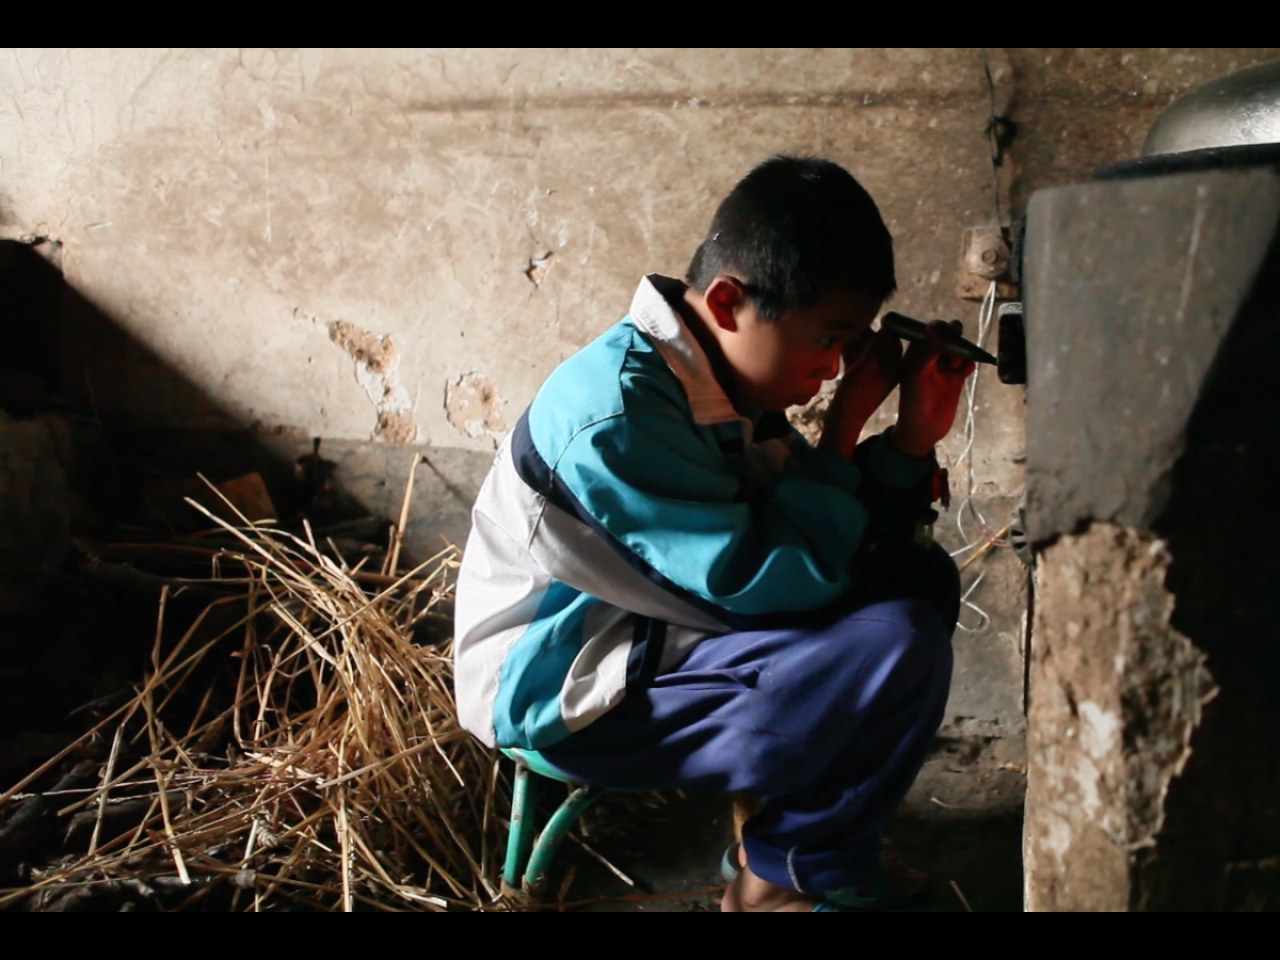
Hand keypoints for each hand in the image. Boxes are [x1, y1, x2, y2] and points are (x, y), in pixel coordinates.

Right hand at [819, 327, 901, 457]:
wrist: (841, 421)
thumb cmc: (855, 395)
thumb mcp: (867, 367)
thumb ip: (877, 346)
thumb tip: (887, 325)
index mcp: (894, 366)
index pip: (891, 337)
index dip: (878, 327)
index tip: (864, 320)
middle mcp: (885, 367)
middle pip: (876, 340)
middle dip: (863, 333)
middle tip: (848, 327)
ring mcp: (871, 371)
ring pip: (863, 347)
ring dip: (852, 340)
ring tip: (840, 336)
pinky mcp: (858, 375)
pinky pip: (854, 355)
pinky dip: (846, 350)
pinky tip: (836, 347)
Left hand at [891, 320, 975, 457]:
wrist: (924, 429)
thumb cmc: (915, 400)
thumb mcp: (919, 372)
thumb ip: (929, 348)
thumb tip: (937, 324)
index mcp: (915, 353)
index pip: (928, 331)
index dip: (937, 327)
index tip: (944, 328)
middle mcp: (930, 357)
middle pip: (946, 337)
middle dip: (953, 334)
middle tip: (957, 336)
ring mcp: (944, 368)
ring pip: (958, 349)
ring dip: (962, 350)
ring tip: (958, 360)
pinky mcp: (956, 379)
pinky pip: (967, 364)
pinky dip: (969, 363)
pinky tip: (965, 370)